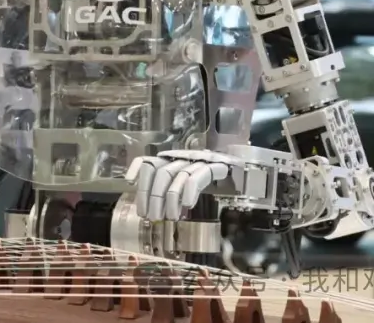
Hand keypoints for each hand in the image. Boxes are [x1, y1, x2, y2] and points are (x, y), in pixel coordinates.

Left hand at [126, 149, 247, 221]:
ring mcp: (199, 160)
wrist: (245, 174)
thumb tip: (149, 210)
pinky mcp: (216, 166)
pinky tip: (187, 206)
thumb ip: (168, 191)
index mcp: (173, 160)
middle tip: (151, 217)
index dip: (138, 170)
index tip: (128, 183)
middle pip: (162, 172)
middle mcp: (184, 157)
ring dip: (170, 198)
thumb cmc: (210, 183)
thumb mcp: (185, 186)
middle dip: (153, 196)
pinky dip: (189, 191)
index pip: (150, 161)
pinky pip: (198, 177)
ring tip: (168, 217)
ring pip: (178, 175)